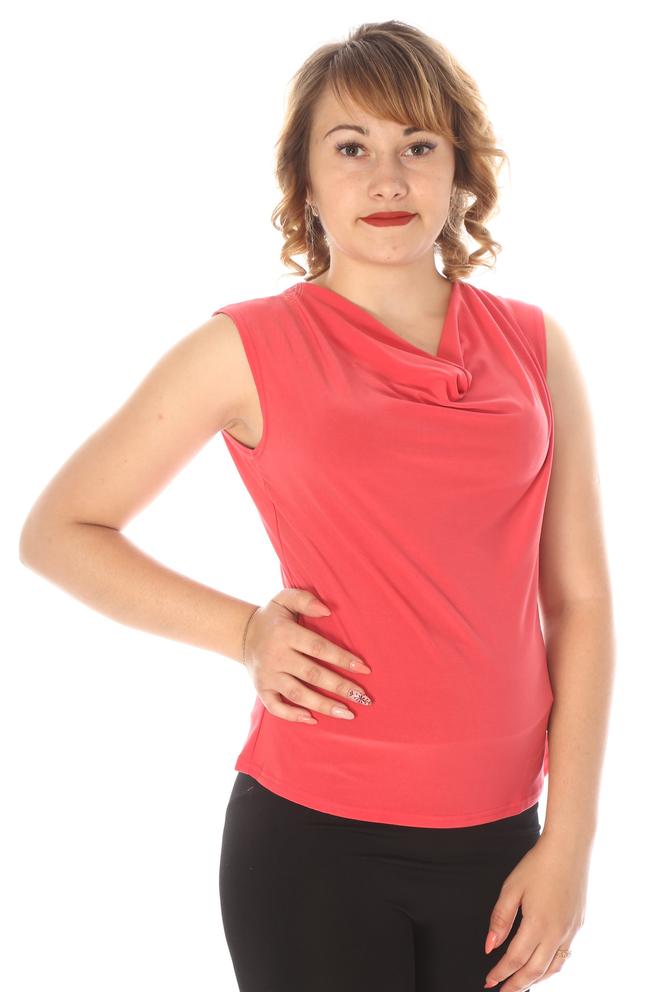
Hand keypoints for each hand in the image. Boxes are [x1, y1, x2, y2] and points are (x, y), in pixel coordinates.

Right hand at [242, 588, 372, 723]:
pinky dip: (293, 716)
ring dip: (324, 706)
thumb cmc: (274, 618)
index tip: (364, 669)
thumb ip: (305, 600)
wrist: (243, 634)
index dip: (342, 658)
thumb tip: (327, 611)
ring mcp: (267, 676)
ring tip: (348, 713)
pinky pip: (276, 707)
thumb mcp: (285, 599)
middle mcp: (276, 656)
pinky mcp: (261, 690)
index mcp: (285, 633)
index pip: (318, 647)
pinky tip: (314, 719)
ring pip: (298, 694)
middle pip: (312, 674)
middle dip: (339, 687)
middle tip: (363, 697)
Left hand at [483, 833, 588, 990]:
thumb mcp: (512, 888)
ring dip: (535, 980)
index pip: (515, 959)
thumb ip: (500, 919)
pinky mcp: (578, 925)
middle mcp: (557, 933)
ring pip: (552, 968)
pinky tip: (542, 966)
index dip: (500, 973)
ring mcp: (570, 931)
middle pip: (534, 971)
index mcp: (537, 925)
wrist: (569, 849)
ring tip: (520, 985)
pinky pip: (564, 956)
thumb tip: (490, 946)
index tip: (489, 981)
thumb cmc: (538, 865)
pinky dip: (551, 968)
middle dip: (516, 985)